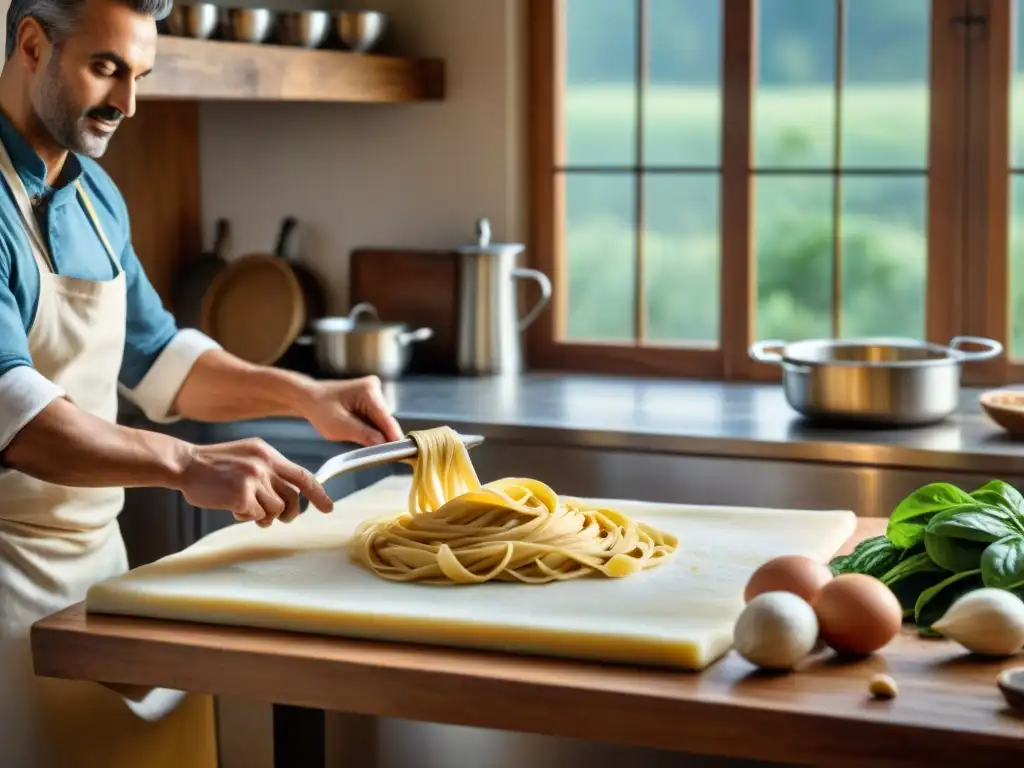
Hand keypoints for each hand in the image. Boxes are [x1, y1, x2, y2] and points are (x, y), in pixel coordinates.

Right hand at [179, 438, 332, 526]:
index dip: (319, 493)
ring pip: (275, 509)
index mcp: (268, 453)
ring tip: (248, 510)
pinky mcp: (242, 495)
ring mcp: (254, 479)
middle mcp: (265, 464)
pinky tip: (234, 509)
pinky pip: (256, 515)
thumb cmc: (214, 465)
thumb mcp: (248, 456)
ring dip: (263, 516)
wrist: (185, 464)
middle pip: (293, 498)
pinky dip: (247, 517)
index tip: (328, 507)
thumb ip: (269, 470)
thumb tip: (290, 494)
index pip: (303, 475)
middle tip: (280, 518)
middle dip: (290, 513)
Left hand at [302, 375, 403, 445]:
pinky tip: (357, 430)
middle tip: (371, 453)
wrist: (309, 398)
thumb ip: (365, 435)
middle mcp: (375, 388)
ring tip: (356, 436)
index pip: (387, 420)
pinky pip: (376, 419)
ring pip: (382, 421)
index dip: (393, 438)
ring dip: (373, 433)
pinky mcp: (372, 398)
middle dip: (380, 437)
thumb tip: (385, 444)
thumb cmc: (320, 409)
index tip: (400, 455)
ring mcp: (374, 392)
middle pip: (386, 421)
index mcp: (368, 392)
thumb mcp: (340, 426)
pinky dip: (369, 428)